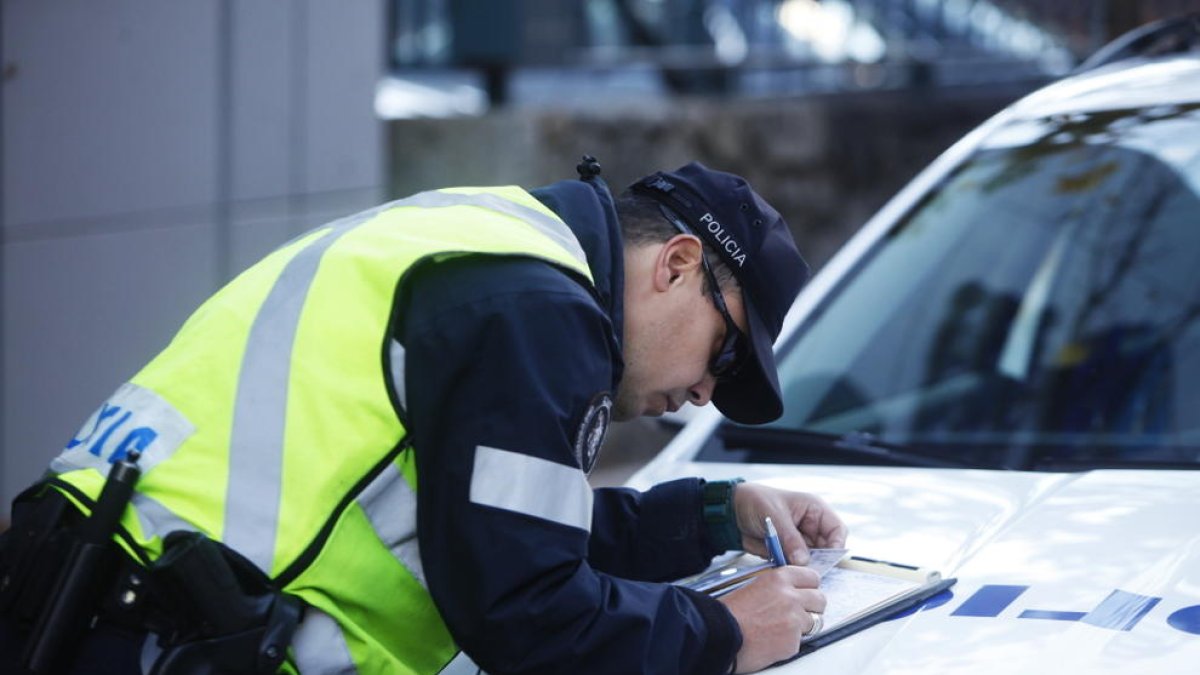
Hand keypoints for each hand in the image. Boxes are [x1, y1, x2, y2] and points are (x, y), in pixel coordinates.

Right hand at [719, 566, 825, 672]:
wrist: (719, 634)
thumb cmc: (729, 612)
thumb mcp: (755, 587)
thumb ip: (778, 587)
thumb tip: (792, 591)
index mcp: (780, 579)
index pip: (812, 577)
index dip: (809, 586)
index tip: (806, 591)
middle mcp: (791, 597)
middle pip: (820, 599)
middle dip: (812, 607)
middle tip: (799, 612)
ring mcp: (795, 620)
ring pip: (815, 622)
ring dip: (802, 626)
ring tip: (782, 628)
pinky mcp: (793, 642)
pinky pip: (801, 641)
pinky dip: (789, 643)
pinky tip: (773, 640)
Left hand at [733, 483, 847, 564]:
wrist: (731, 512)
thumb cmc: (755, 501)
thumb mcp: (774, 515)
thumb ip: (790, 538)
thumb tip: (804, 560)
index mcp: (814, 510)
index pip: (837, 530)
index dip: (836, 545)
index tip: (827, 559)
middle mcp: (810, 527)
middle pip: (826, 550)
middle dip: (818, 561)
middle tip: (805, 569)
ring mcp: (799, 542)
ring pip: (810, 560)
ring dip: (801, 566)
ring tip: (788, 566)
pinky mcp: (787, 553)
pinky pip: (794, 566)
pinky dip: (789, 569)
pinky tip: (780, 567)